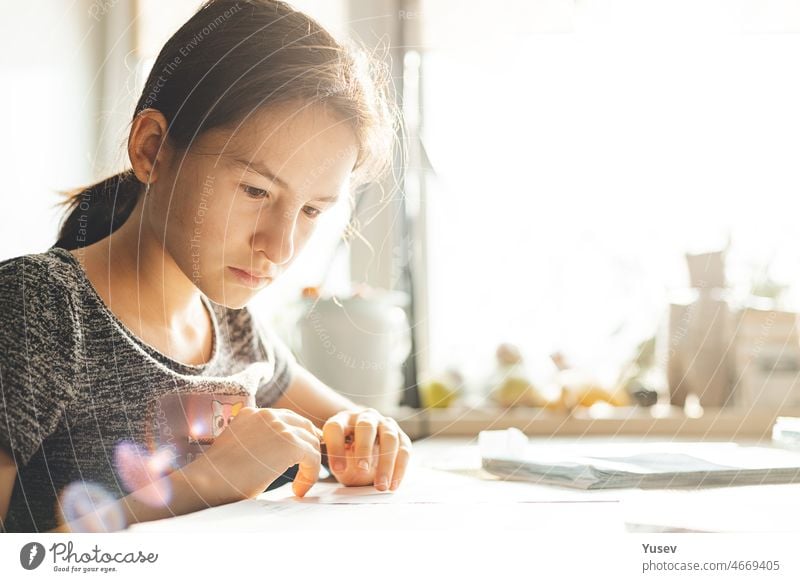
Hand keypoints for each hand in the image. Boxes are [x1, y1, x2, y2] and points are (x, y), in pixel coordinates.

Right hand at [188, 407, 322, 501]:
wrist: (208, 482)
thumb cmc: (217, 476)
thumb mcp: (239, 450)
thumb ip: (257, 443)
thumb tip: (274, 454)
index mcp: (251, 414)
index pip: (286, 419)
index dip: (297, 437)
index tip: (301, 456)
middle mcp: (266, 414)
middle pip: (303, 425)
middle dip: (310, 445)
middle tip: (310, 466)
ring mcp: (279, 426)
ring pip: (310, 441)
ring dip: (310, 464)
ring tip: (300, 484)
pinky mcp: (289, 443)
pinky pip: (313, 456)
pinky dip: (310, 474)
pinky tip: (298, 489)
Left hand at [322, 408, 411, 490]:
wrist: (366, 449)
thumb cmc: (347, 455)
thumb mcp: (338, 459)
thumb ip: (339, 461)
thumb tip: (343, 466)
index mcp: (343, 420)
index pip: (336, 427)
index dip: (336, 447)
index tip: (338, 469)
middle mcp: (365, 417)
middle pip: (366, 426)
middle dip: (364, 448)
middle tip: (362, 469)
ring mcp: (385, 424)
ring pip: (389, 438)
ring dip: (386, 463)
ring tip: (381, 485)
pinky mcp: (401, 436)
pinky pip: (404, 450)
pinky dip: (400, 468)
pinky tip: (393, 484)